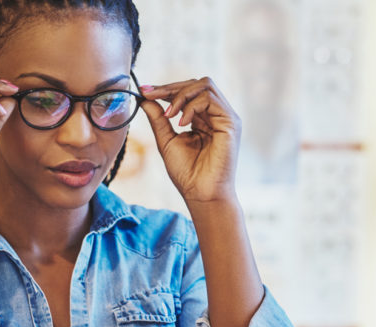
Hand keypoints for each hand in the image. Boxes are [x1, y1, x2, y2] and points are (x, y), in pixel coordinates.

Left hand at [140, 77, 240, 203]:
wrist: (201, 194)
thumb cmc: (187, 174)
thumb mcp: (167, 141)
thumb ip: (158, 119)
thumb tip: (144, 98)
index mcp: (204, 119)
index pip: (189, 92)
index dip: (166, 88)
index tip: (145, 90)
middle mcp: (217, 115)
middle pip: (198, 83)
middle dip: (171, 87)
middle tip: (151, 95)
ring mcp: (226, 118)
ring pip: (205, 86)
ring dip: (181, 95)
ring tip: (169, 115)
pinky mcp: (231, 122)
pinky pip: (210, 99)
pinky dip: (191, 106)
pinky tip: (181, 123)